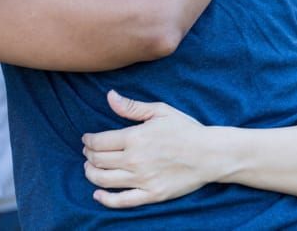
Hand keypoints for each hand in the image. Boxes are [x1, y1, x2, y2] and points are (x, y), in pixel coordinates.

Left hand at [82, 90, 210, 207]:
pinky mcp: (151, 195)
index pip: (99, 141)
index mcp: (134, 137)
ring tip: (89, 168)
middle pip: (99, 160)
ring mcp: (142, 179)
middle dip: (88, 155)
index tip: (86, 138)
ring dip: (91, 173)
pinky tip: (98, 194)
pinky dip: (106, 199)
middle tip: (88, 151)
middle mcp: (134, 160)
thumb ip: (131, 106)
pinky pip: (122, 201)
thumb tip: (109, 96)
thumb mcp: (159, 111)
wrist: (210, 154)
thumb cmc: (184, 129)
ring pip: (104, 180)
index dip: (88, 140)